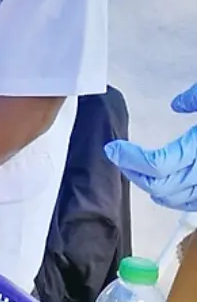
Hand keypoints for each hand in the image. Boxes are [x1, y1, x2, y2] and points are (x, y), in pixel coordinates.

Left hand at [105, 82, 196, 211]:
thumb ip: (195, 98)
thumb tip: (177, 104)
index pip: (158, 164)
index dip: (130, 159)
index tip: (113, 149)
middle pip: (161, 185)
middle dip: (135, 173)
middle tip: (119, 157)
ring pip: (176, 199)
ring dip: (152, 188)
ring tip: (136, 171)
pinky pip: (192, 203)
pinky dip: (176, 198)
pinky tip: (165, 187)